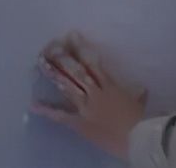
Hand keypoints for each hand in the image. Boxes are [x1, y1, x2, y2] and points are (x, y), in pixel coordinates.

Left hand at [32, 31, 147, 159]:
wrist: (138, 139)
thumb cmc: (141, 121)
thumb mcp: (139, 104)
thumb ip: (137, 95)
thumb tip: (141, 89)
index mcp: (109, 86)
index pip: (93, 63)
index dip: (81, 49)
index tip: (72, 36)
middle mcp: (95, 93)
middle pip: (76, 71)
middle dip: (64, 57)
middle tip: (52, 44)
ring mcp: (85, 107)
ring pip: (67, 86)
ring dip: (54, 73)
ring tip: (41, 61)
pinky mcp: (80, 123)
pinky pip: (61, 116)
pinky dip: (47, 111)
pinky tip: (34, 104)